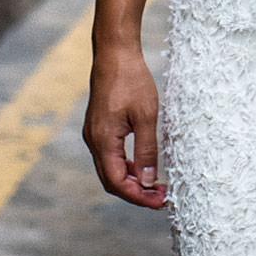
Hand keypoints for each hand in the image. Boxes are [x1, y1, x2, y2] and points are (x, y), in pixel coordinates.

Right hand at [83, 46, 170, 209]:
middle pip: (111, 181)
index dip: (138, 196)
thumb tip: (149, 181)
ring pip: (110, 169)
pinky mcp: (98, 128)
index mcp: (103, 141)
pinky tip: (143, 165)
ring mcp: (93, 134)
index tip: (160, 201)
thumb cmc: (132, 81)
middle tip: (162, 197)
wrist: (115, 54)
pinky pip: (109, 156)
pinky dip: (126, 166)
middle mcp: (94, 141)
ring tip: (156, 185)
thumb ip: (147, 150)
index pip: (117, 183)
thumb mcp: (147, 116)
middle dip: (136, 193)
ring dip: (131, 180)